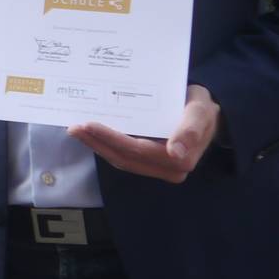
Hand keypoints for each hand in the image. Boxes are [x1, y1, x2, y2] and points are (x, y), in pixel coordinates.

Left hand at [70, 84, 219, 183]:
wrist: (205, 113)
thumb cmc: (202, 110)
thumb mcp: (200, 112)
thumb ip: (191, 130)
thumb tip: (176, 153)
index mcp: (180, 159)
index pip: (138, 150)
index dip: (111, 139)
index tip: (89, 124)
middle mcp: (167, 168)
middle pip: (124, 158)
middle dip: (97, 143)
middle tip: (73, 127)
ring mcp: (156, 166)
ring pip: (120, 159)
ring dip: (96, 145)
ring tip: (75, 130)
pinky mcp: (147, 160)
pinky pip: (123, 155)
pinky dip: (104, 145)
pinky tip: (89, 134)